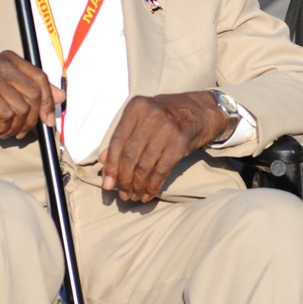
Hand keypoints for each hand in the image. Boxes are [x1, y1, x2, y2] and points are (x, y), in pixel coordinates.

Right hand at [0, 51, 63, 140]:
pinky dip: (5, 127)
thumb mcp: (17, 96)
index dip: (48, 101)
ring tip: (7, 129)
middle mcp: (1, 64)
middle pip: (34, 94)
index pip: (41, 78)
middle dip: (33, 118)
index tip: (48, 119)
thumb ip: (39, 93)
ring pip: (22, 107)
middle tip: (23, 129)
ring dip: (18, 126)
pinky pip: (8, 115)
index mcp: (11, 60)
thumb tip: (62, 96)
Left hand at [99, 91, 224, 201]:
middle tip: (122, 194)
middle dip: (124, 179)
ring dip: (137, 185)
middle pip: (130, 155)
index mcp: (136, 107)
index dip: (111, 166)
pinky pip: (161, 170)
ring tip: (133, 196)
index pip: (117, 141)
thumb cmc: (166, 117)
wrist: (200, 111)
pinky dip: (153, 185)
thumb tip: (102, 161)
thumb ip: (122, 136)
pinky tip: (148, 194)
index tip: (107, 184)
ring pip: (145, 165)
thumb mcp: (143, 119)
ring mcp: (166, 128)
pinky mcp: (180, 142)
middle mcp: (150, 115)